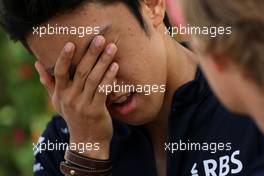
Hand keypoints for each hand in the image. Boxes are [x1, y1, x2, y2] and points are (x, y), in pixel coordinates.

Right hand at [35, 36, 117, 158]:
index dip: (64, 57)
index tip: (71, 42)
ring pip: (93, 79)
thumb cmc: (73, 117)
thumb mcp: (57, 102)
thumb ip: (48, 83)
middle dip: (91, 53)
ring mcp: (83, 105)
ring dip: (103, 62)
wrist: (86, 141)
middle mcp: (70, 98)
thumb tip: (37, 65)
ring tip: (112, 48)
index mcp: (60, 93)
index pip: (60, 72)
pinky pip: (103, 90)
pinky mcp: (96, 110)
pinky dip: (109, 77)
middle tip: (100, 38)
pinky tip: (116, 66)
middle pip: (80, 71)